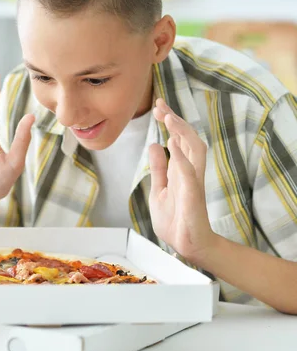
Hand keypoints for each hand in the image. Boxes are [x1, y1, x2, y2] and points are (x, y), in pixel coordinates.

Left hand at [148, 98, 217, 263]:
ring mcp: (193, 181)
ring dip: (181, 132)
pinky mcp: (193, 194)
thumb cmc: (175, 219)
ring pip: (194, 149)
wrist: (185, 244)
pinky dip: (181, 157)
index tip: (157, 108)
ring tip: (168, 118)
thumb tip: (155, 145)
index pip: (178, 139)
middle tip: (160, 105)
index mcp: (180, 169)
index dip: (169, 122)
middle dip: (174, 120)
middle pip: (187, 138)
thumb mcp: (159, 189)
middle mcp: (189, 171)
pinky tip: (171, 143)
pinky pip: (190, 172)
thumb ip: (159, 168)